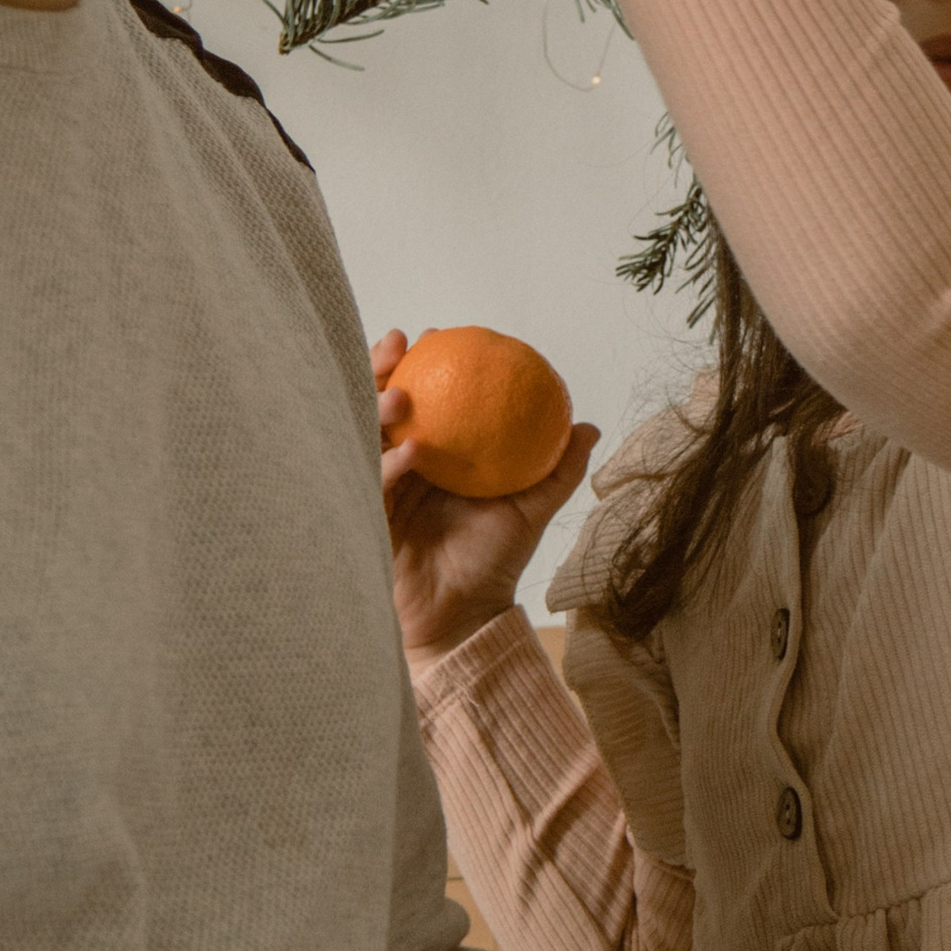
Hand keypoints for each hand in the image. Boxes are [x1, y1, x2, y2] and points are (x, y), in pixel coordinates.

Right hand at [373, 327, 597, 669]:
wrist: (464, 616)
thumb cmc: (494, 562)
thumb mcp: (532, 509)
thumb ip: (557, 469)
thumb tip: (588, 426)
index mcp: (431, 454)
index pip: (418, 396)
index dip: (418, 362)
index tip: (434, 334)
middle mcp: (398, 464)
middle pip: (378, 403)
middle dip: (379, 368)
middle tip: (397, 344)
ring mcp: (376, 488)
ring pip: (362, 434)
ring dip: (377, 408)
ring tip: (402, 395)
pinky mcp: (365, 518)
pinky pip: (370, 482)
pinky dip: (388, 464)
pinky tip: (411, 451)